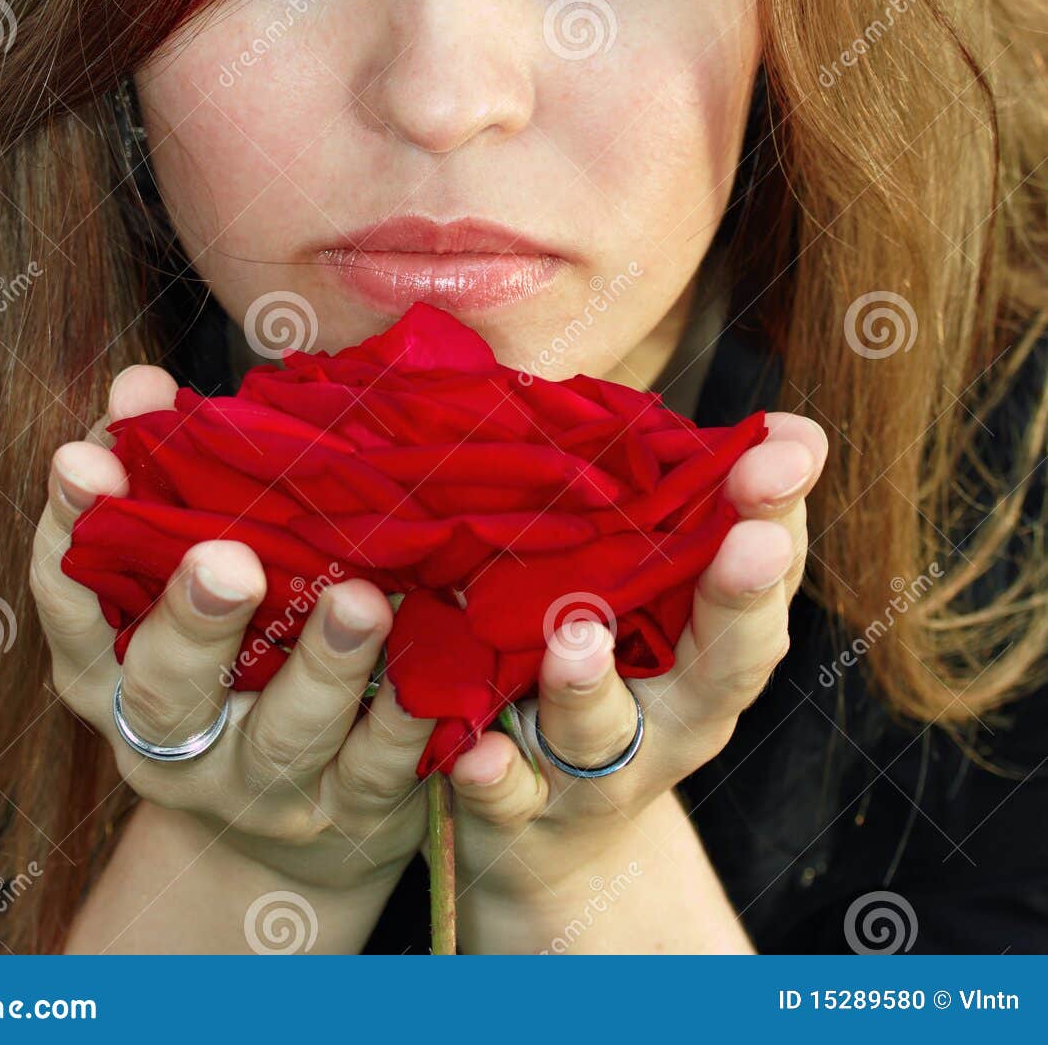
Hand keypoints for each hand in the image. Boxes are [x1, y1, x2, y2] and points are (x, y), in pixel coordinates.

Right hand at [30, 364, 435, 900]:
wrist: (292, 832)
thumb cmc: (236, 653)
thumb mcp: (189, 571)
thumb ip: (166, 476)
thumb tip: (140, 384)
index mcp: (112, 673)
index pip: (71, 604)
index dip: (69, 533)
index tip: (84, 459)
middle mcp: (170, 742)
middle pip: (165, 690)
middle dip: (195, 622)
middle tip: (229, 560)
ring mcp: (259, 789)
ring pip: (284, 738)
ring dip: (322, 669)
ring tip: (358, 601)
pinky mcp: (347, 817)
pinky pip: (380, 775)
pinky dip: (408, 725)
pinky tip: (433, 674)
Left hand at [431, 411, 828, 911]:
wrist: (554, 847)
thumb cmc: (614, 676)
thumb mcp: (658, 600)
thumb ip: (691, 508)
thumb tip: (777, 420)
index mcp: (712, 651)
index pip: (765, 577)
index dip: (779, 514)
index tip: (789, 449)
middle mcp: (675, 717)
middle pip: (724, 664)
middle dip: (737, 596)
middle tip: (750, 541)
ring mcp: (597, 770)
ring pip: (601, 732)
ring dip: (589, 683)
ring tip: (573, 633)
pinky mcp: (520, 811)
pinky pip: (507, 796)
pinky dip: (495, 776)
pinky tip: (476, 751)